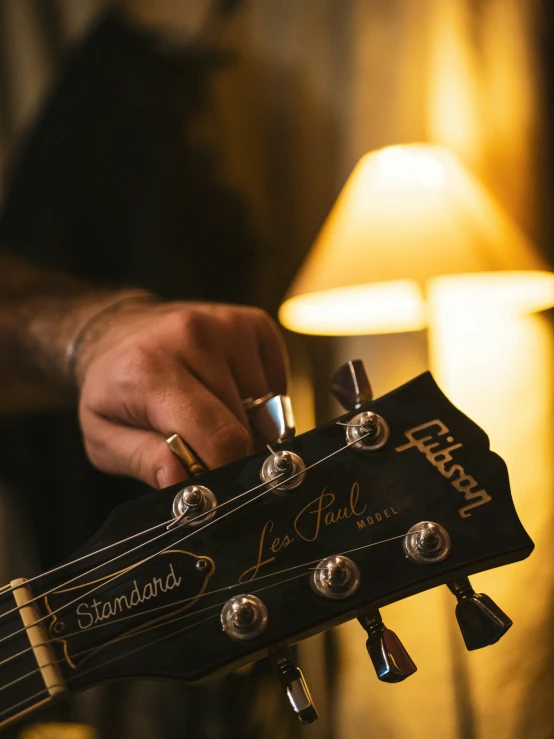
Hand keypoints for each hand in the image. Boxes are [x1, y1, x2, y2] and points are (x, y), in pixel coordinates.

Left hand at [76, 301, 287, 488]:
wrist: (115, 330)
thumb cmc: (112, 388)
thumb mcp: (103, 436)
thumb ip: (143, 460)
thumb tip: (184, 483)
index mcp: (151, 370)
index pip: (219, 437)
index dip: (224, 472)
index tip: (214, 487)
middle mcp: (194, 337)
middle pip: (245, 426)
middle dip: (230, 450)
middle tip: (201, 447)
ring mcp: (228, 325)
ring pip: (266, 406)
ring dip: (247, 423)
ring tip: (210, 414)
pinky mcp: (253, 322)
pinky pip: (277, 382)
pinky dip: (260, 399)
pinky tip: (229, 393)